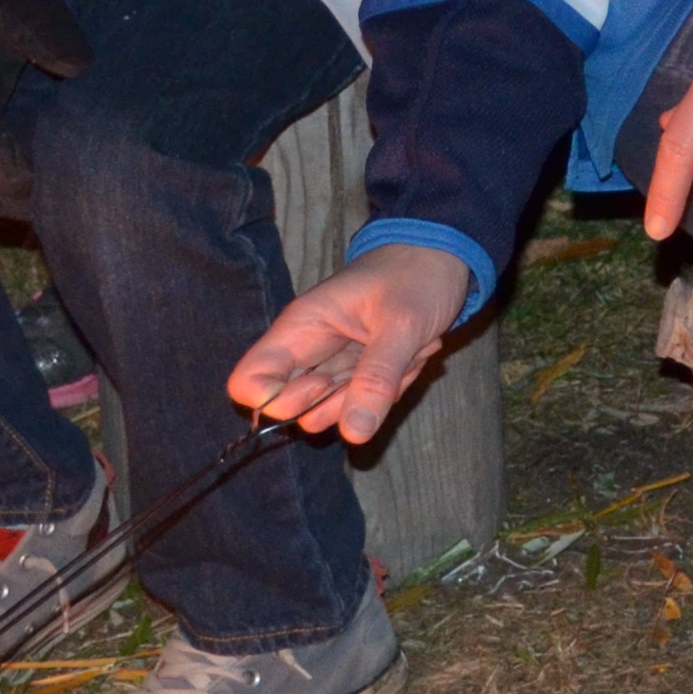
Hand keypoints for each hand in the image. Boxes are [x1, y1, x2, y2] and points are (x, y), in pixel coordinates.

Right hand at [229, 242, 472, 443]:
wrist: (444, 258)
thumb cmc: (417, 276)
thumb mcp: (402, 325)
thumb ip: (376, 379)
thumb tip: (353, 435)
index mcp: (300, 328)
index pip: (248, 383)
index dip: (276, 401)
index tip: (324, 383)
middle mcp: (307, 351)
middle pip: (290, 407)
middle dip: (339, 404)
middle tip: (380, 366)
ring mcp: (332, 365)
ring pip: (331, 412)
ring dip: (374, 395)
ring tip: (405, 354)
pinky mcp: (357, 374)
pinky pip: (362, 404)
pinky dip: (392, 389)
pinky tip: (413, 354)